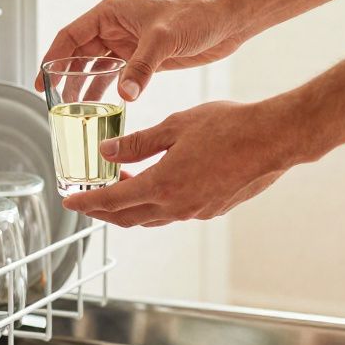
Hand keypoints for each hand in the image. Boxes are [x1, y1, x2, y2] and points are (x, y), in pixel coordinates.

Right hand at [34, 0, 245, 101]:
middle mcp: (116, 26)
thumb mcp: (163, 40)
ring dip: (86, 87)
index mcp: (112, 12)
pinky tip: (103, 107)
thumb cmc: (197, 13)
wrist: (228, 18)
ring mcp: (130, 42)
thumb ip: (141, 68)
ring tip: (75, 111)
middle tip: (56, 104)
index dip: (52, 58)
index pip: (71, 36)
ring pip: (97, 67)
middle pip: (80, 54)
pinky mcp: (145, 57)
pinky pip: (118, 76)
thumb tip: (124, 95)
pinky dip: (109, 91)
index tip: (41, 82)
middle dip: (66, 78)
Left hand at [63, 98, 321, 226]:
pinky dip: (154, 204)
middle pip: (127, 218)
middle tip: (87, 198)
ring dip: (129, 207)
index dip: (87, 202)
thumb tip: (107, 152)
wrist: (274, 138)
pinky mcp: (212, 209)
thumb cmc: (229, 126)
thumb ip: (138, 143)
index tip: (69, 199)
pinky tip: (155, 184)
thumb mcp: (175, 126)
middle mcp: (177, 207)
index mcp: (163, 186)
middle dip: (103, 211)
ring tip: (118, 187)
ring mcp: (196, 211)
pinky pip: (173, 213)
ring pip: (151, 217)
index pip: (112, 201)